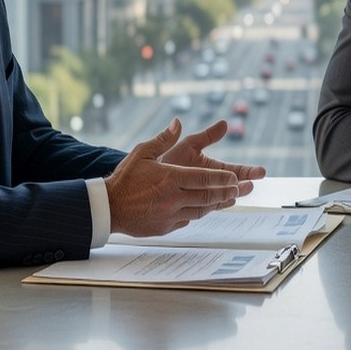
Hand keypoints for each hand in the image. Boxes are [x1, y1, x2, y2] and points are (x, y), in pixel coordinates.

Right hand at [105, 119, 250, 236]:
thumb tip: (177, 122)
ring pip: (202, 210)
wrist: (108, 207)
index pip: (205, 178)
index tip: (236, 177)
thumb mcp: (142, 152)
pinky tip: (207, 208)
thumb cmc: (125, 178)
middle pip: (208, 196)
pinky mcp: (166, 227)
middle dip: (228, 192)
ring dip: (218, 204)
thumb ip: (163, 138)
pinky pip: (189, 219)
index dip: (223, 178)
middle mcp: (174, 198)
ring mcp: (171, 214)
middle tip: (242, 188)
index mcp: (171, 178)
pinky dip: (200, 213)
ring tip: (231, 199)